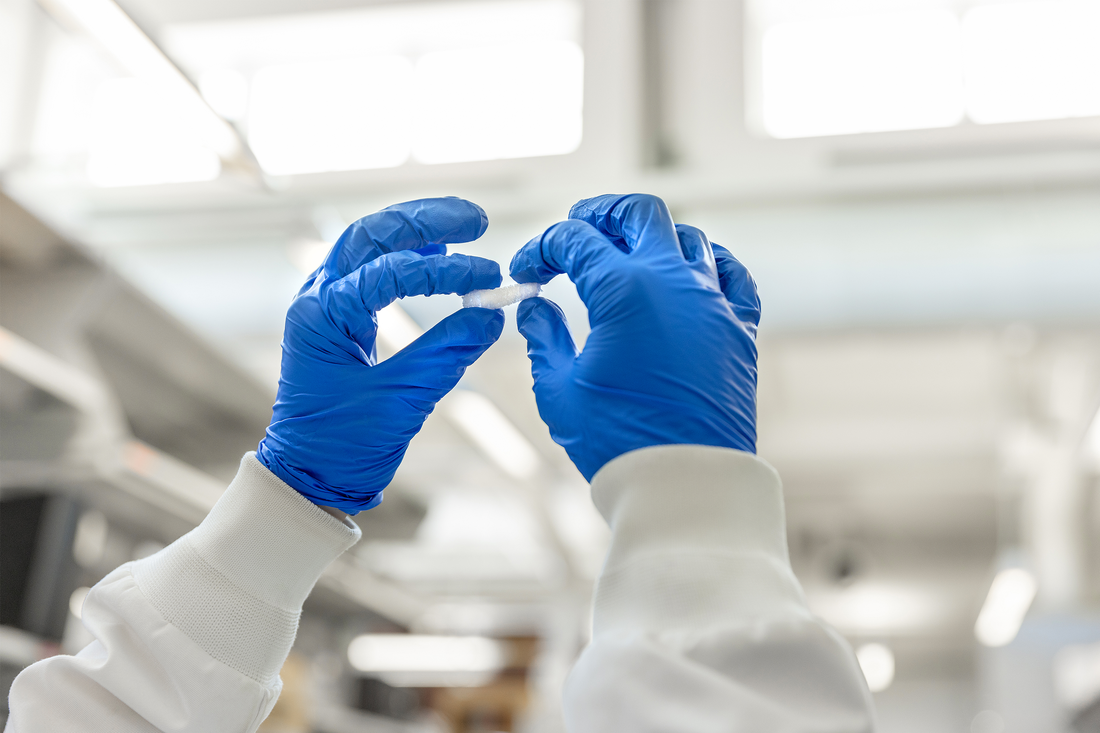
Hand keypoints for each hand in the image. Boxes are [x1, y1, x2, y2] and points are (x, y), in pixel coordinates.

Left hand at [258, 198, 503, 511]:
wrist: (310, 475)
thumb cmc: (344, 444)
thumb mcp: (402, 401)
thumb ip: (447, 354)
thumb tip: (492, 316)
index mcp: (321, 317)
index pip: (388, 273)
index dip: (443, 271)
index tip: (487, 275)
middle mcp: (316, 298)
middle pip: (370, 234)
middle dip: (424, 220)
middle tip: (476, 220)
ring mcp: (325, 303)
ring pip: (369, 243)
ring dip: (416, 229)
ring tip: (465, 227)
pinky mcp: (340, 315)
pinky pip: (373, 268)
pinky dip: (407, 255)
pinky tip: (440, 254)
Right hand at [509, 193, 759, 480]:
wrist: (684, 482)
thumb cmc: (617, 440)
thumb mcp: (559, 389)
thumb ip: (543, 337)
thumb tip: (535, 307)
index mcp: (624, 290)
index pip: (575, 241)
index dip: (541, 249)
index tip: (526, 272)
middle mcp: (674, 283)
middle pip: (638, 214)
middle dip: (600, 213)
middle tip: (576, 226)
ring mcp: (713, 303)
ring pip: (688, 237)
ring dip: (651, 237)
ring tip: (627, 251)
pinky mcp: (739, 330)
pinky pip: (731, 275)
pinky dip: (709, 263)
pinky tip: (689, 272)